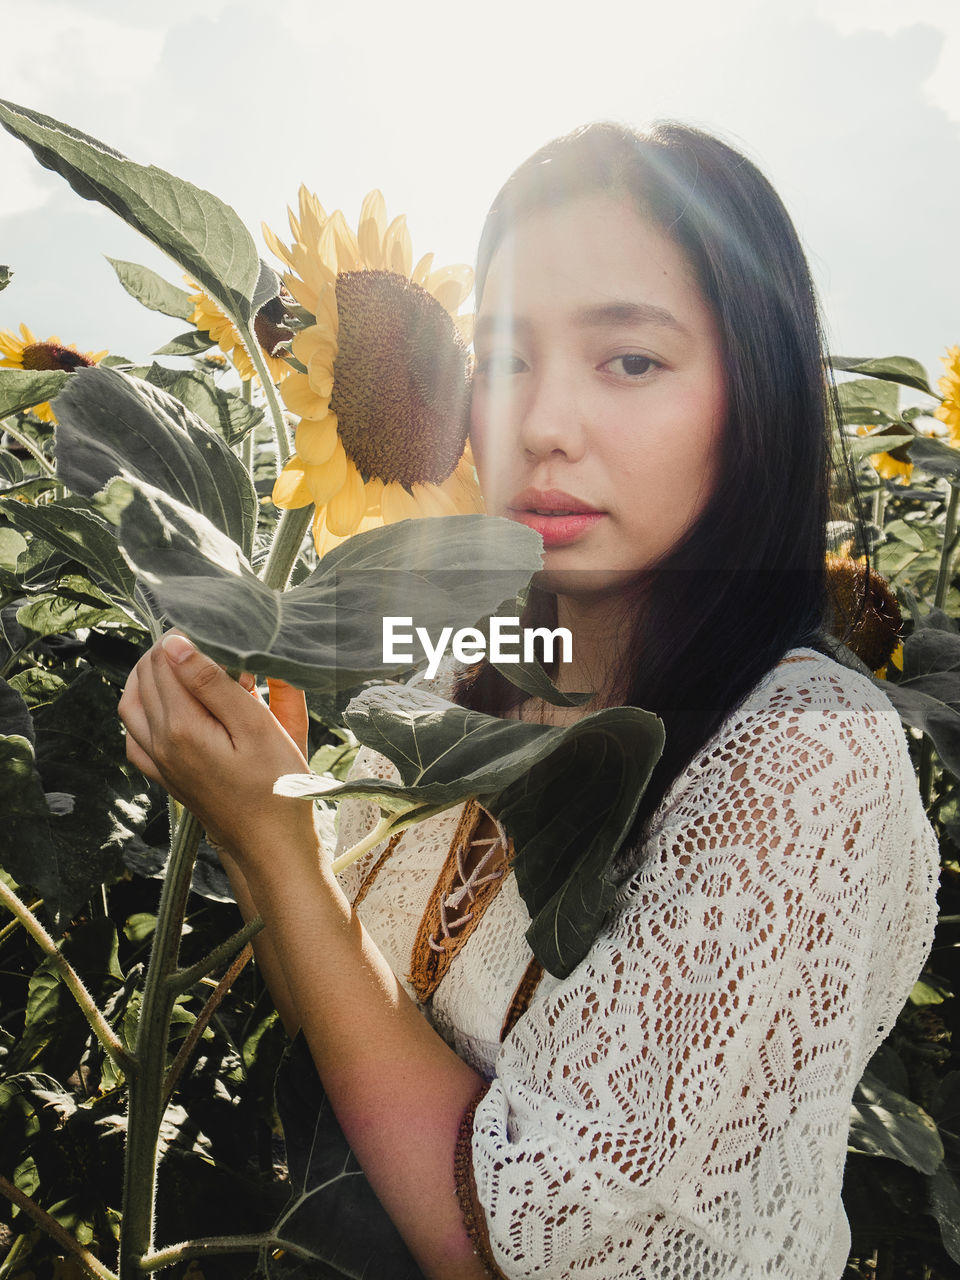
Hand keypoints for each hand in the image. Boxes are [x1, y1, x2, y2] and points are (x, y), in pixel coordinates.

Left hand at [119, 633, 316, 862]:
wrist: (271, 845)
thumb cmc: (276, 786)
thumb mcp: (256, 726)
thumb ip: (213, 683)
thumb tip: (175, 643)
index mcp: (180, 727)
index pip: (163, 660)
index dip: (186, 635)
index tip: (216, 630)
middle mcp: (158, 743)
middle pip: (144, 677)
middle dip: (171, 651)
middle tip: (210, 644)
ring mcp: (157, 762)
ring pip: (131, 703)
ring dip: (151, 676)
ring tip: (187, 664)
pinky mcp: (164, 775)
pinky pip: (135, 735)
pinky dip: (145, 710)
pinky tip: (171, 706)